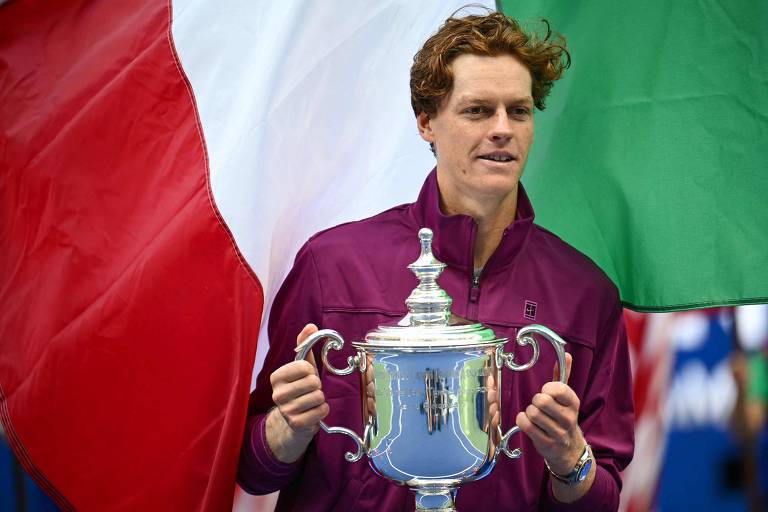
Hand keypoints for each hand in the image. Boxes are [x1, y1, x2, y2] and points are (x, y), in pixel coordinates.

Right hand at [265, 324, 329, 462]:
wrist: (295, 420)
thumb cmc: (300, 389)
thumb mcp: (302, 366)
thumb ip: (305, 344)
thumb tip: (311, 326)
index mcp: (276, 377)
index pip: (305, 367)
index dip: (311, 371)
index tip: (305, 377)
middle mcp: (277, 394)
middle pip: (313, 382)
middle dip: (317, 386)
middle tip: (310, 391)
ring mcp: (285, 410)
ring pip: (318, 397)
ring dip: (320, 399)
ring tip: (311, 401)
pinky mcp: (295, 424)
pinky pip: (321, 411)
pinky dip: (322, 411)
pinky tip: (314, 412)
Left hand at [515, 353, 583, 473]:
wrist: (568, 449)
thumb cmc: (562, 417)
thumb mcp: (566, 397)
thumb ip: (563, 375)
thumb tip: (567, 354)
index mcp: (573, 402)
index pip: (557, 388)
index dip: (546, 389)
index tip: (546, 393)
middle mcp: (568, 418)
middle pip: (541, 400)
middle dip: (535, 401)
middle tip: (539, 406)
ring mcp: (558, 432)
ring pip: (532, 413)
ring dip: (528, 412)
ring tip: (535, 416)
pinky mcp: (546, 443)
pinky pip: (526, 425)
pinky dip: (522, 421)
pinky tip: (528, 423)